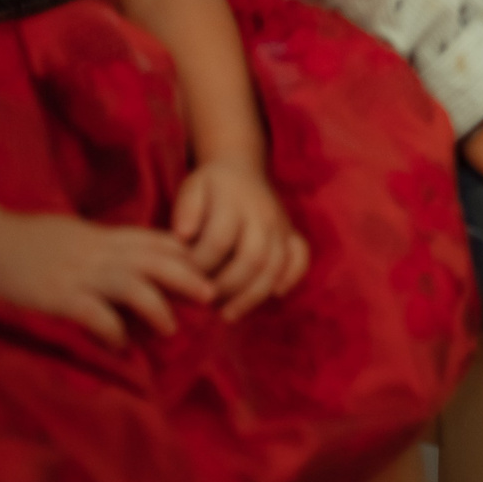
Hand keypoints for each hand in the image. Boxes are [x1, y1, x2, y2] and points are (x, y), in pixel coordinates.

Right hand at [0, 211, 214, 347]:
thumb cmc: (33, 239)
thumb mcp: (79, 234)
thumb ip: (109, 245)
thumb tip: (134, 261)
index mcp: (107, 236)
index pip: (159, 241)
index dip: (188, 255)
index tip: (210, 270)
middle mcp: (101, 253)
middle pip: (157, 260)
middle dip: (188, 277)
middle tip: (212, 295)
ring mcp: (81, 274)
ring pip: (134, 286)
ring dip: (158, 308)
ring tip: (171, 328)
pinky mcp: (59, 296)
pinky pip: (95, 314)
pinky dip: (112, 331)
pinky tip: (119, 346)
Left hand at [172, 158, 309, 319]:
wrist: (243, 167)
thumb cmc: (212, 185)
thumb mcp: (193, 186)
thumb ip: (186, 208)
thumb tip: (183, 235)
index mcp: (235, 204)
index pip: (218, 241)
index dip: (198, 266)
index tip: (182, 279)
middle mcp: (263, 215)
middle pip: (252, 258)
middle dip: (227, 287)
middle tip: (205, 303)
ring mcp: (281, 225)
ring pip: (276, 265)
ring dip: (253, 295)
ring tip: (229, 314)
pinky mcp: (292, 233)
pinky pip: (301, 256)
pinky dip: (293, 277)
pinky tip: (275, 295)